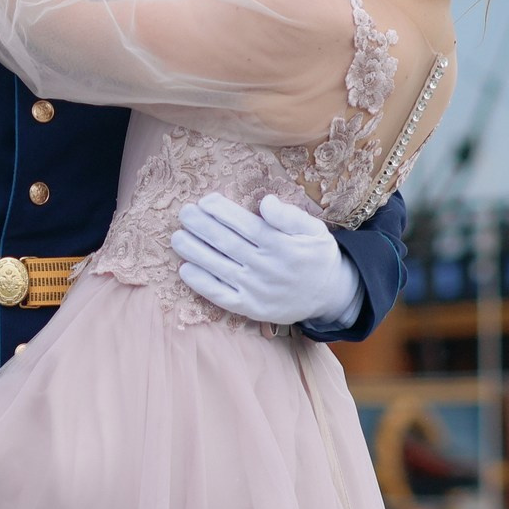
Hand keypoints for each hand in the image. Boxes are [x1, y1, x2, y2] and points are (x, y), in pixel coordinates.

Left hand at [170, 193, 364, 328]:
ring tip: (177, 237)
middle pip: (227, 243)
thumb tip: (265, 202)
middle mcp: (266, 267)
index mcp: (281, 245)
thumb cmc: (317, 255)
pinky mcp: (251, 308)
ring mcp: (257, 290)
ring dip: (195, 252)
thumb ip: (289, 216)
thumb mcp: (313, 229)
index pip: (245, 225)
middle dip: (202, 226)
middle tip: (184, 213)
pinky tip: (185, 270)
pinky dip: (202, 284)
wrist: (331, 295)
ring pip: (220, 267)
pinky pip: (221, 296)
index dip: (222, 211)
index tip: (205, 200)